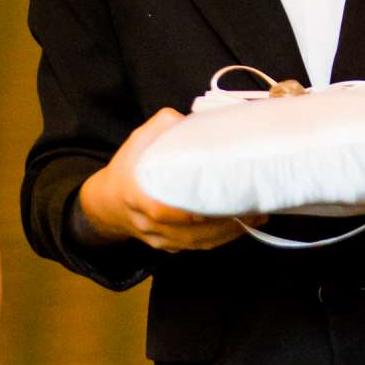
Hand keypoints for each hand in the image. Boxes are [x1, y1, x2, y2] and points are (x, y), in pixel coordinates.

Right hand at [78, 110, 257, 253]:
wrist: (108, 204)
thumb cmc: (127, 169)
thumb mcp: (137, 141)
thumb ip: (162, 126)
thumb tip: (191, 117)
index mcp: (137, 196)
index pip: (163, 212)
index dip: (190, 213)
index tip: (217, 204)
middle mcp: (147, 223)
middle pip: (189, 232)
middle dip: (224, 223)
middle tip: (254, 206)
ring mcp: (158, 239)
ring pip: (196, 243)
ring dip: (229, 233)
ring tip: (257, 216)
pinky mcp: (168, 247)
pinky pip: (196, 247)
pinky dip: (221, 240)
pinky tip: (242, 227)